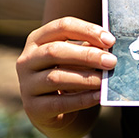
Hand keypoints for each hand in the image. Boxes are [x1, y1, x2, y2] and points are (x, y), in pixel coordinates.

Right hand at [16, 17, 116, 137]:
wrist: (49, 110)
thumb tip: (109, 46)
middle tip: (111, 61)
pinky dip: (82, 99)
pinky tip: (98, 96)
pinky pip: (59, 103)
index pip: (62, 27)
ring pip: (56, 78)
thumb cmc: (66, 74)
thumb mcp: (73, 58)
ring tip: (105, 80)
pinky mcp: (33, 108)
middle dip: (86, 55)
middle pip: (55, 51)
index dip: (87, 31)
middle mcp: (27, 60)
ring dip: (85, 78)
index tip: (110, 40)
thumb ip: (87, 49)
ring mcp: (27, 84)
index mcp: (37, 39)